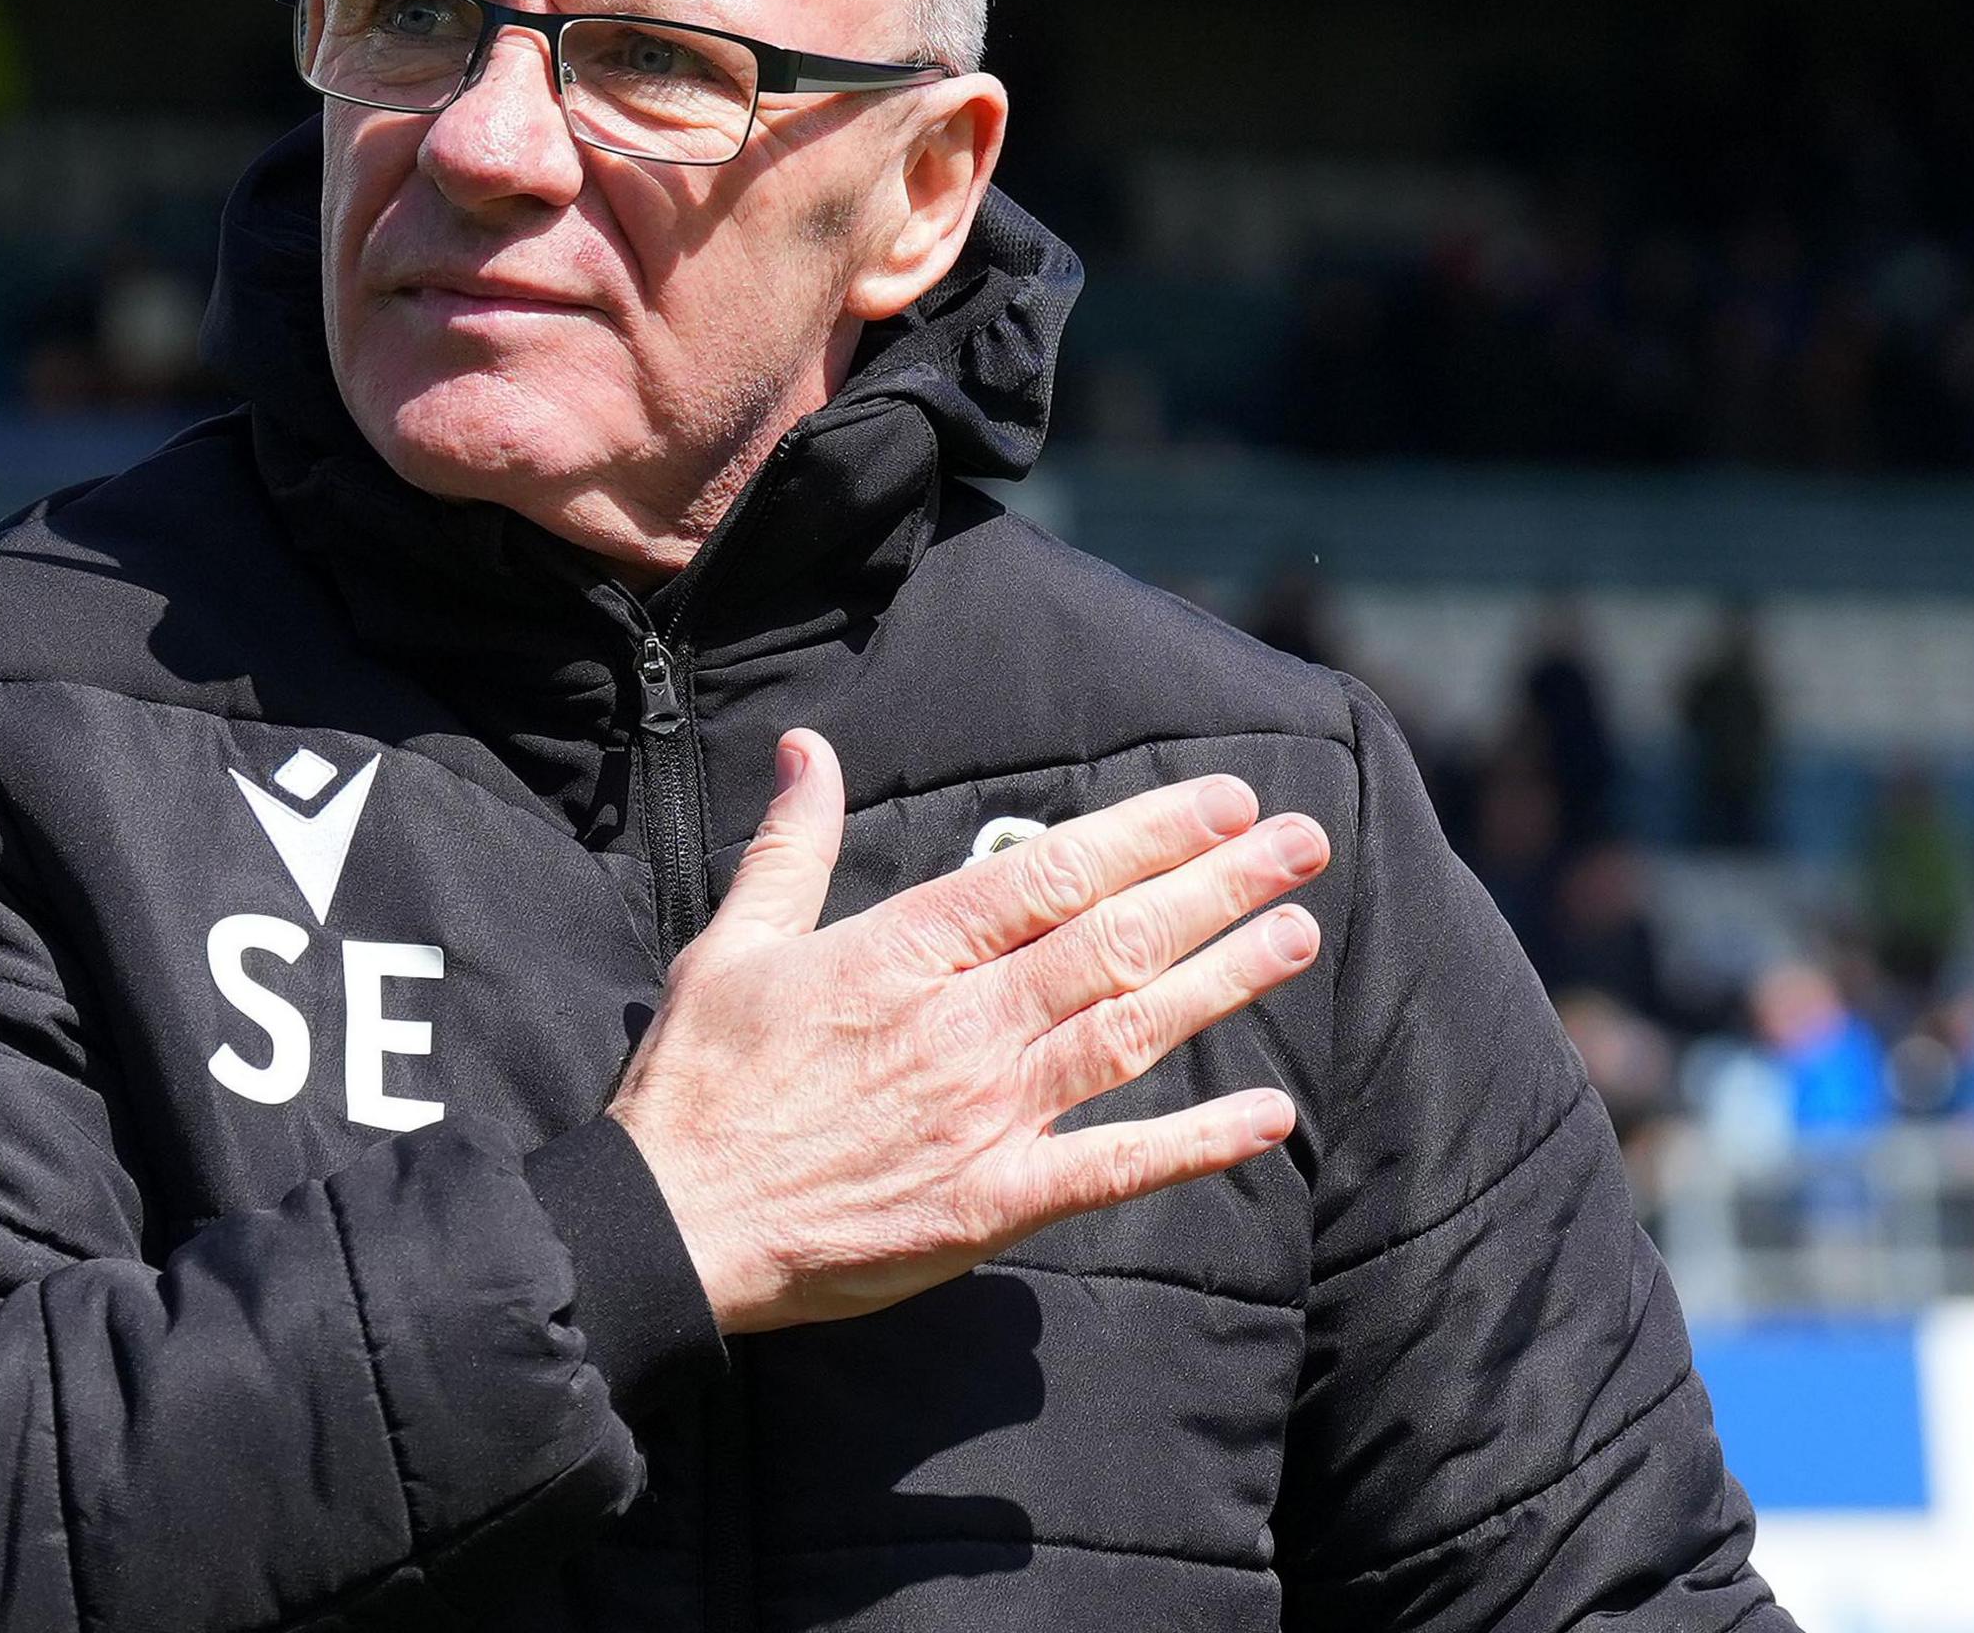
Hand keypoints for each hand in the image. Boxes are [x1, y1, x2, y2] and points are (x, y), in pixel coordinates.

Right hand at [607, 729, 1328, 1335]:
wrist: (672, 1225)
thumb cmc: (698, 1084)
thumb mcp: (731, 944)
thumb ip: (791, 846)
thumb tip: (805, 748)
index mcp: (902, 953)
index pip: (1051, 875)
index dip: (1149, 833)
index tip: (1222, 800)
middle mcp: (961, 1025)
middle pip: (1113, 940)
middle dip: (1216, 885)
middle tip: (1301, 842)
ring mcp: (984, 1116)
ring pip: (1127, 1032)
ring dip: (1223, 981)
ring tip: (1299, 934)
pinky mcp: (991, 1202)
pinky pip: (1112, 1169)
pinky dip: (1194, 1142)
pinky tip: (1267, 1117)